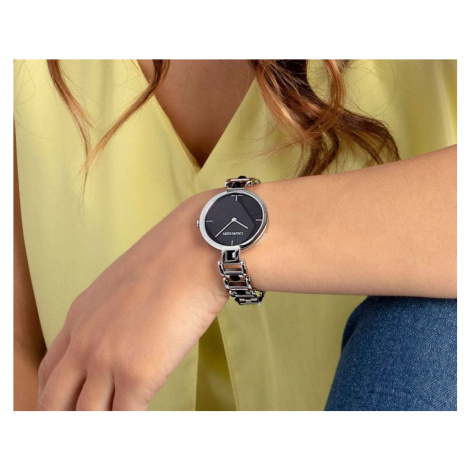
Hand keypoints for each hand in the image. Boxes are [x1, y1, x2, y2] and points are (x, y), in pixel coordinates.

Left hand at [37, 189, 227, 410]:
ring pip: (88, 418)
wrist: (196, 249)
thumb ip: (115, 316)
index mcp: (79, 317)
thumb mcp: (125, 284)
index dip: (55, 398)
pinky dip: (130, 430)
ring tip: (113, 432)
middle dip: (64, 423)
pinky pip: (125, 420)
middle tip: (78, 434)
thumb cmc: (171, 260)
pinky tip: (143, 431)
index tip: (67, 410)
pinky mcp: (138, 374)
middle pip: (55, 402)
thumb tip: (130, 338)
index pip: (50, 372)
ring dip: (100, 429)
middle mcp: (84, 342)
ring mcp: (107, 360)